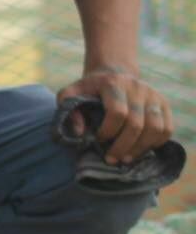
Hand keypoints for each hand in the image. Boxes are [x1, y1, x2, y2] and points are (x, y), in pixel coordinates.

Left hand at [60, 64, 175, 164]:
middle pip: (136, 124)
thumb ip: (67, 108)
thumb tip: (79, 132)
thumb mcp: (71, 92)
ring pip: (155, 128)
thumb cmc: (90, 89)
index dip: (108, 131)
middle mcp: (136, 87)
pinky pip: (167, 129)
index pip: (117, 112)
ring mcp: (153, 95)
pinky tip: (141, 150)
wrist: (113, 74)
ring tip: (127, 159)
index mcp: (112, 83)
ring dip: (141, 148)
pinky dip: (156, 143)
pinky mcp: (164, 104)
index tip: (99, 140)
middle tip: (112, 159)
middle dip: (123, 146)